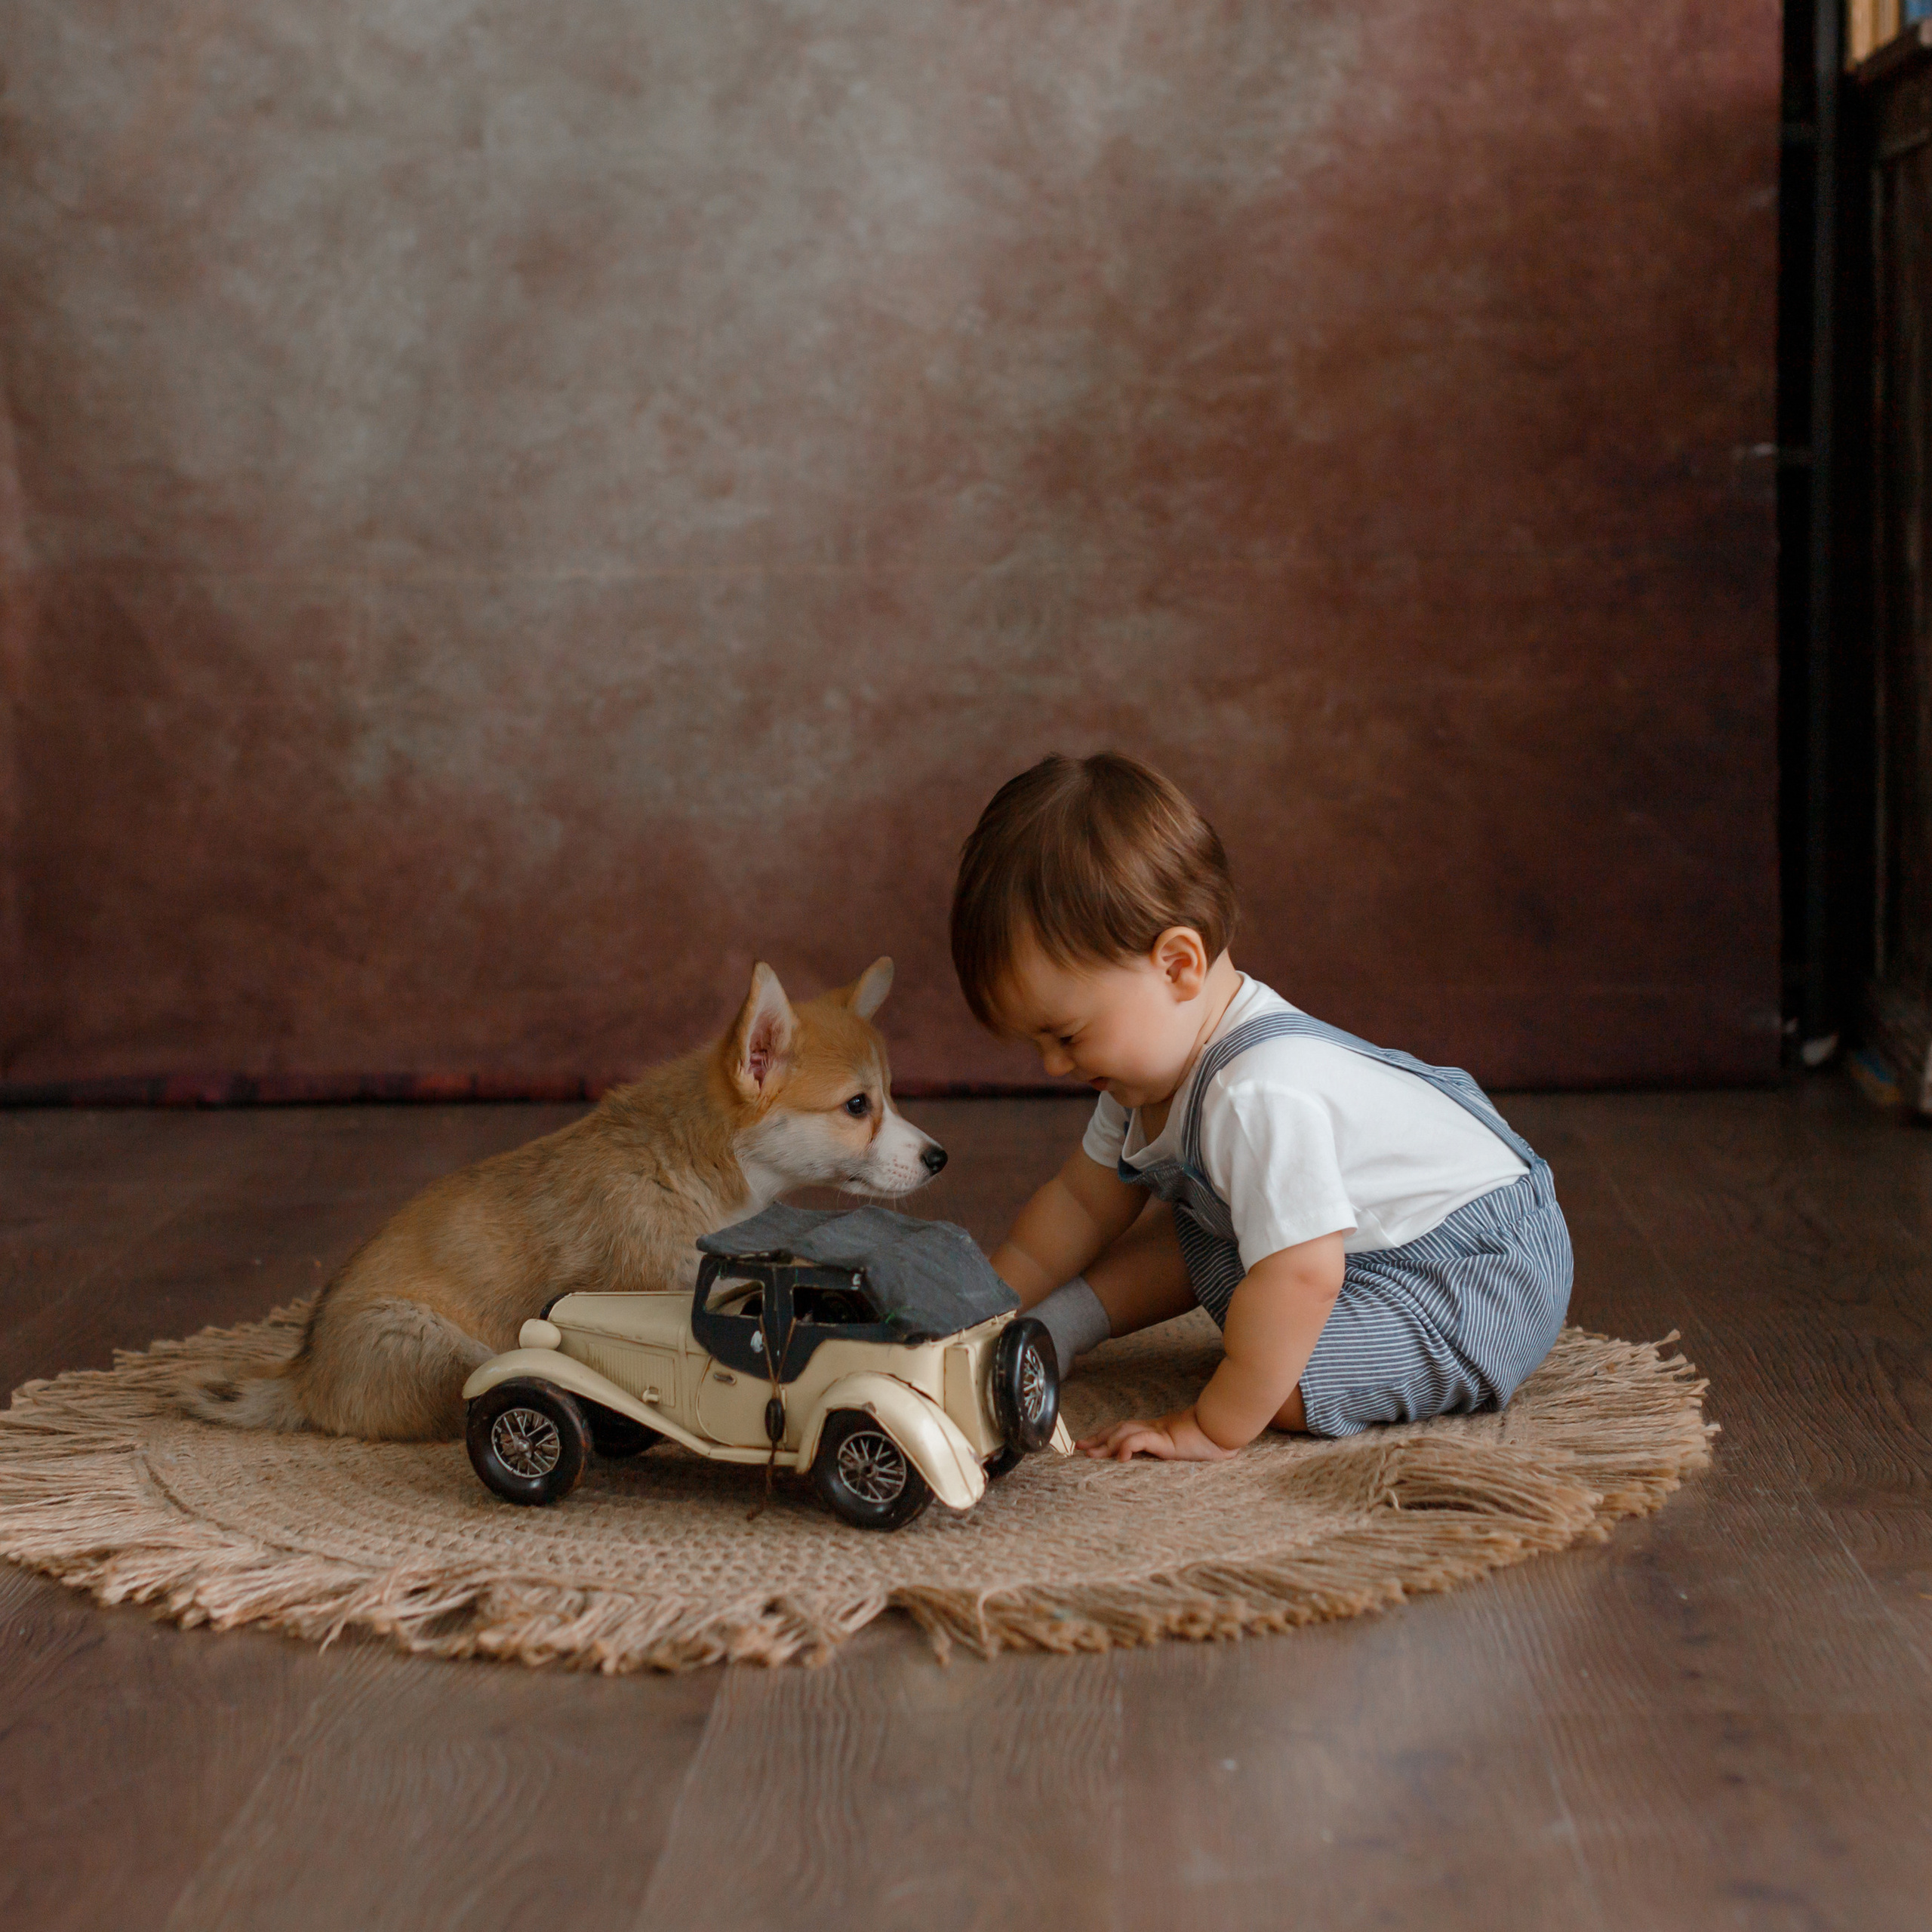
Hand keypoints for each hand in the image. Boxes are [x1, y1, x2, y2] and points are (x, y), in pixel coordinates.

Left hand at [1076, 1405, 1234, 1461]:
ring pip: (1125, 1433)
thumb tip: (1159, 1459)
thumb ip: (1171, 1451)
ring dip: (1105, 1443)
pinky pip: (1142, 1440)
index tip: (1088, 1444)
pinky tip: (1119, 1457)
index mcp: (1157, 1430)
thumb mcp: (1184, 1449)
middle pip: (1119, 1428)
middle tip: (1078, 1446)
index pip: (1125, 1429)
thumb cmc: (1209, 1441)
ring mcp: (1160, 1431)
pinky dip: (1128, 1447)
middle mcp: (1155, 1428)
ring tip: (1089, 1454)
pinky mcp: (1167, 1439)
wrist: (1225, 1430)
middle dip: (1097, 1438)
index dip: (1105, 1435)